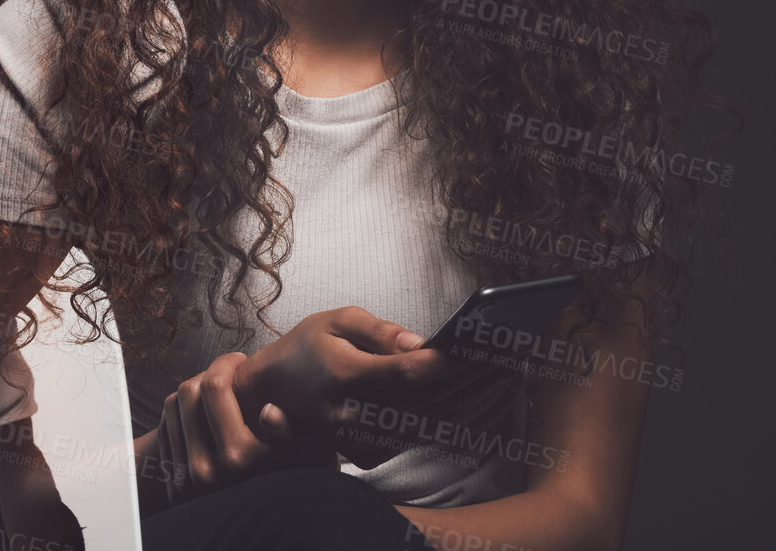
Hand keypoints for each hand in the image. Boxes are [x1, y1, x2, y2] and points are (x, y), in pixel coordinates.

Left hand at [152, 352, 335, 506]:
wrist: (273, 526)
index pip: (213, 387)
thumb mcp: (311, 453)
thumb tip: (269, 412)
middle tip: (230, 378)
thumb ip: (290, 430)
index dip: (225, 363)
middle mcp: (206, 471)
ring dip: (195, 396)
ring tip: (220, 399)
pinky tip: (208, 422)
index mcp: (238, 456)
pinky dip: (183, 417)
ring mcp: (187, 481)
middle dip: (209, 376)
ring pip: (173, 407)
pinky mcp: (175, 488)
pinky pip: (165, 431)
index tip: (240, 361)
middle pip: (188, 392)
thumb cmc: (299, 478)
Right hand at [231, 306, 519, 469]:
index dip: (444, 363)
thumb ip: (379, 330)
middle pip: (425, 403)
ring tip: (499, 380)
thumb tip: (419, 343)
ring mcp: (359, 440)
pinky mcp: (367, 455)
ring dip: (468, 405)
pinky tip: (477, 402)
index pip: (407, 373)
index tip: (474, 348)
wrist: (274, 388)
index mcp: (343, 375)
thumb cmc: (309, 345)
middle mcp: (351, 415)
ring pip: (428, 427)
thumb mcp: (337, 319)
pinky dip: (451, 423)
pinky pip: (418, 440)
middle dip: (468, 382)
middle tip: (502, 361)